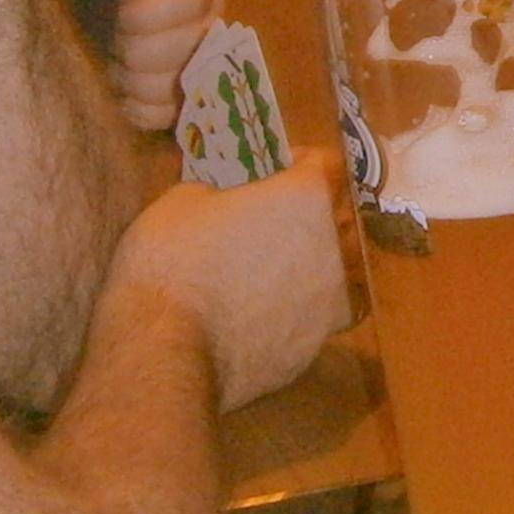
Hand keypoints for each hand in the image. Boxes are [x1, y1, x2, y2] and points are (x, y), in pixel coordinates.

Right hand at [106, 158, 347, 410]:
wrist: (169, 353)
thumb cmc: (175, 263)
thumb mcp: (182, 201)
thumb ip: (217, 192)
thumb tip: (221, 203)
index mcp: (307, 198)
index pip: (328, 163)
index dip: (303, 160)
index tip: (281, 168)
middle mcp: (335, 247)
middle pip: (344, 215)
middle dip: (319, 210)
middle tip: (282, 215)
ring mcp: (332, 302)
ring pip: (344, 269)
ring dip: (323, 260)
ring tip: (286, 264)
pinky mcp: (317, 346)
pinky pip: (321, 315)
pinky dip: (306, 308)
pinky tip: (274, 309)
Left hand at [115, 0, 222, 137]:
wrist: (127, 4)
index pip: (186, 2)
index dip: (143, 15)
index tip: (117, 16)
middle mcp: (212, 28)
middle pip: (170, 54)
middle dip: (126, 48)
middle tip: (107, 38)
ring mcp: (203, 71)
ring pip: (160, 89)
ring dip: (125, 77)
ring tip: (111, 60)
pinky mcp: (186, 105)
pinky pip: (156, 116)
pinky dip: (131, 105)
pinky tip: (121, 87)